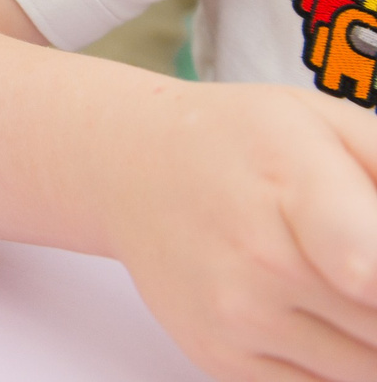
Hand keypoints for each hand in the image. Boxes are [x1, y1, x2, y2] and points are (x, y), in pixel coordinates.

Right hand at [101, 83, 376, 381]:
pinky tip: (330, 316)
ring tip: (349, 287)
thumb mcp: (328, 123)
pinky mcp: (220, 359)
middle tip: (366, 271)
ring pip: (367, 370)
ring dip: (375, 339)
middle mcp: (259, 262)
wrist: (128, 166)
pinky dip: (347, 367)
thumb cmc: (242, 140)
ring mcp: (237, 319)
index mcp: (294, 186)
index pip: (369, 268)